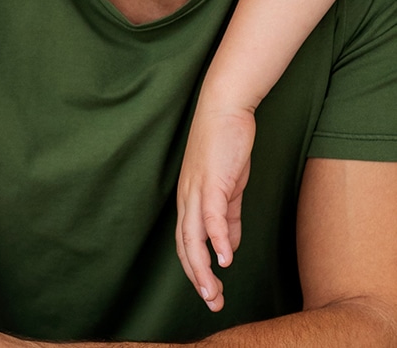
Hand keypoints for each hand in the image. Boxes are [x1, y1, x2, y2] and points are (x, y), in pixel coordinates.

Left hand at [175, 104, 253, 311]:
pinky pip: (213, 216)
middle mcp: (187, 199)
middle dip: (198, 278)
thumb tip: (228, 245)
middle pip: (186, 246)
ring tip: (213, 292)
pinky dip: (218, 239)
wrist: (224, 111)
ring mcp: (197, 190)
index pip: (187, 243)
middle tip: (211, 303)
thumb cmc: (225, 147)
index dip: (196, 270)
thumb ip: (227, 216)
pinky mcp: (212, 181)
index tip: (209, 294)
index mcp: (189, 201)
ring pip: (194, 237)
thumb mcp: (227, 188)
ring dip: (203, 267)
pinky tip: (226, 258)